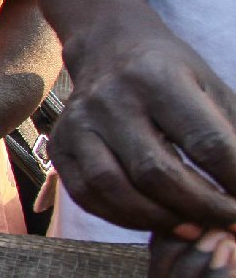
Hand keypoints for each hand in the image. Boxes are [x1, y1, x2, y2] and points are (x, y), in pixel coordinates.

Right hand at [51, 25, 235, 236]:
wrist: (108, 49)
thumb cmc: (172, 74)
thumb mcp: (211, 88)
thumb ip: (232, 134)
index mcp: (159, 78)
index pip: (205, 142)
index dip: (235, 180)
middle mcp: (111, 99)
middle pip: (157, 172)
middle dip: (200, 208)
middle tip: (227, 223)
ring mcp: (78, 123)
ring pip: (115, 189)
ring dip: (160, 219)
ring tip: (192, 227)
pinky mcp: (59, 145)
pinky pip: (87, 195)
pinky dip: (123, 217)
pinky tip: (153, 219)